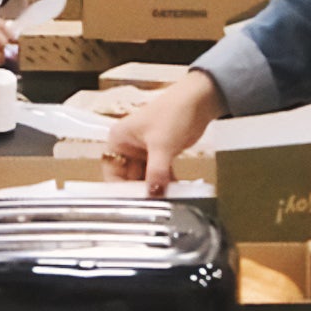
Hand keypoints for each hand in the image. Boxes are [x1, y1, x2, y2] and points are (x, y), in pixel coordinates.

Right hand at [103, 71, 225, 195]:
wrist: (198, 101)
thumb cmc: (173, 113)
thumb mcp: (162, 145)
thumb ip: (156, 172)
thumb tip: (154, 194)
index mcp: (119, 140)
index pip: (112, 173)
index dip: (119, 190)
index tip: (131, 206)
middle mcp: (127, 147)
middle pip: (128, 178)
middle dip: (139, 193)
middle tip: (150, 209)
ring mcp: (144, 151)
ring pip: (144, 178)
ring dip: (153, 190)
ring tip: (163, 204)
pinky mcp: (160, 154)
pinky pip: (158, 174)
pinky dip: (164, 184)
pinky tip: (173, 194)